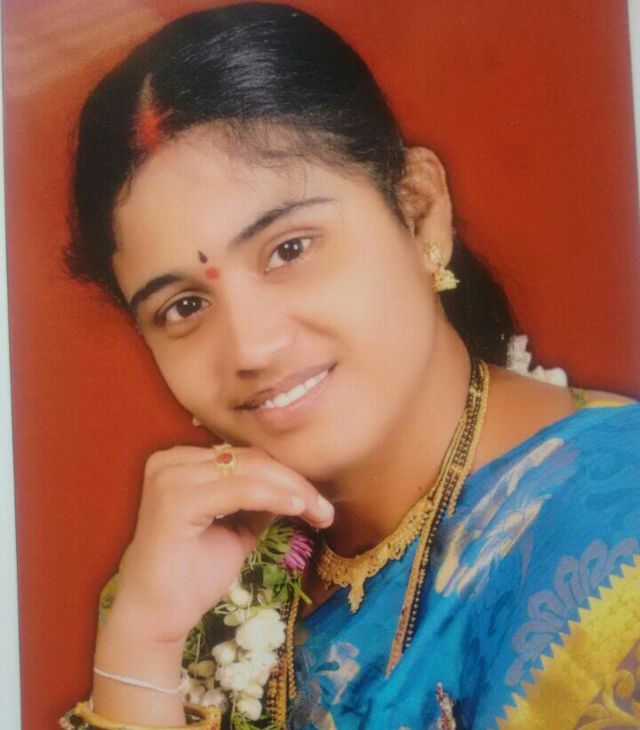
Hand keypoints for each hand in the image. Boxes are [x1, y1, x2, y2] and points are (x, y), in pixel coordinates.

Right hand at [106, 445, 333, 644]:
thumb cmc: (192, 576)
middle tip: (326, 508)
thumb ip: (258, 501)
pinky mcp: (175, 500)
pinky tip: (298, 509)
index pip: (246, 457)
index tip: (320, 500)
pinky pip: (239, 490)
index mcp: (181, 462)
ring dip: (291, 490)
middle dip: (295, 481)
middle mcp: (170, 461)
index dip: (286, 474)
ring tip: (320, 511)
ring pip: (249, 471)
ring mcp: (170, 477)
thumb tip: (296, 486)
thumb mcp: (235, 528)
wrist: (155, 618)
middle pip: (250, 459)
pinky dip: (273, 497)